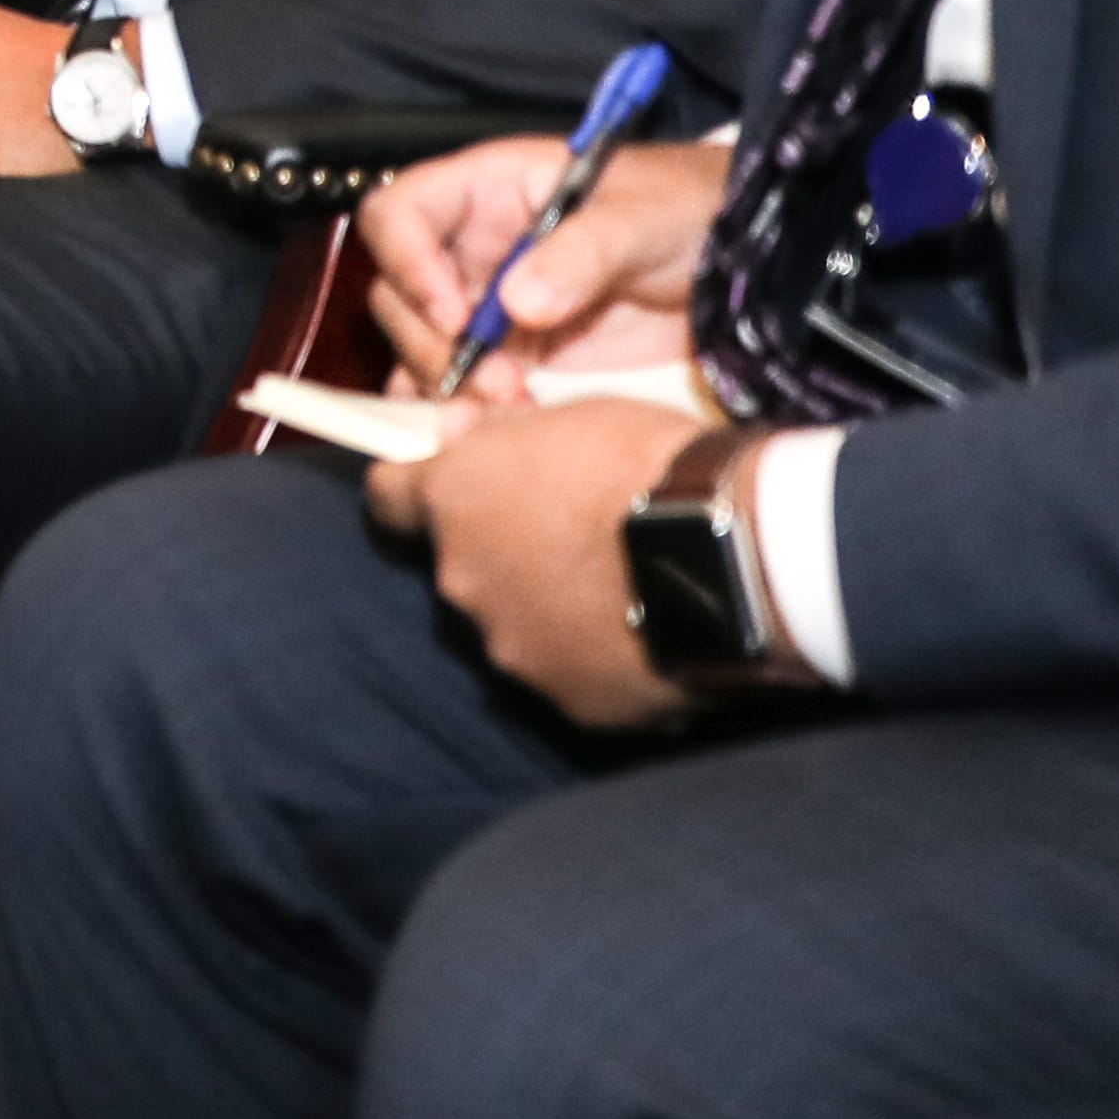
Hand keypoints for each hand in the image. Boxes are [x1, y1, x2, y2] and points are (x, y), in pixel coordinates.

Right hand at [364, 134, 724, 397]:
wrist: (739, 269)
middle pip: (398, 293)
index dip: (405, 262)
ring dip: (449, 386)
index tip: (453, 316)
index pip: (398, 213)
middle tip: (498, 385)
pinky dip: (467, 413)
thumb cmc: (688, 211)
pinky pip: (461, 387)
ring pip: (421, 347)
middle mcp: (472, 248)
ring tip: (512, 412)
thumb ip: (582, 253)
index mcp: (486, 191)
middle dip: (434, 344)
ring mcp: (488, 306)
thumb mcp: (642, 219)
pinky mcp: (515, 357)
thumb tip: (515, 303)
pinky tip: (506, 432)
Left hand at [365, 391, 704, 727]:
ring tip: (625, 599)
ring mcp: (512, 649)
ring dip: (551, 615)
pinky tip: (652, 641)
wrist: (731, 548)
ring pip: (515, 629)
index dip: (415, 492)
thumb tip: (474, 440)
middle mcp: (462, 580)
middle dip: (504, 557)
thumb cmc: (652, 461)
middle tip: (576, 547)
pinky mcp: (569, 702)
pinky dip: (599, 663)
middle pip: (463, 569)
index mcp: (452, 499)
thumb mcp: (567, 416)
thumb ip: (508, 441)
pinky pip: (572, 680)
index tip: (448, 493)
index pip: (388, 498)